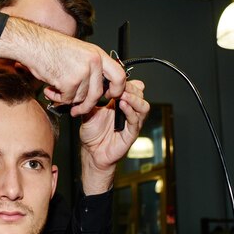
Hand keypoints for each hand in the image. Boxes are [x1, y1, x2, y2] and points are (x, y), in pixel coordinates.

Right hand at [0, 17, 125, 112]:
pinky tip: (51, 87)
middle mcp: (93, 62)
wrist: (33, 44)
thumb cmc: (52, 48)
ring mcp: (82, 72)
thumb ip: (92, 68)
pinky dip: (57, 97)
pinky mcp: (70, 81)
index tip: (110, 95)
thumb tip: (98, 87)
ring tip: (57, 87)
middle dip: (87, 105)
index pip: (120, 76)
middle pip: (97, 94)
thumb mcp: (80, 53)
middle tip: (79, 109)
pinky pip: (67, 99)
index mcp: (97, 54)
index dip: (117, 89)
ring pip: (80, 98)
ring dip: (67, 98)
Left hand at [78, 80, 148, 194]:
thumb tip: (92, 84)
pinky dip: (130, 111)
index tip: (114, 79)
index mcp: (120, 105)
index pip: (131, 88)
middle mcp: (129, 113)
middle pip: (140, 95)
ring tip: (123, 94)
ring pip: (143, 107)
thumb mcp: (89, 112)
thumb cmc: (92, 135)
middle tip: (119, 85)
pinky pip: (136, 121)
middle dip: (131, 88)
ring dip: (134, 98)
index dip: (125, 82)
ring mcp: (132, 123)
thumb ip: (93, 98)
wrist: (91, 153)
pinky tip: (122, 105)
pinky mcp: (131, 134)